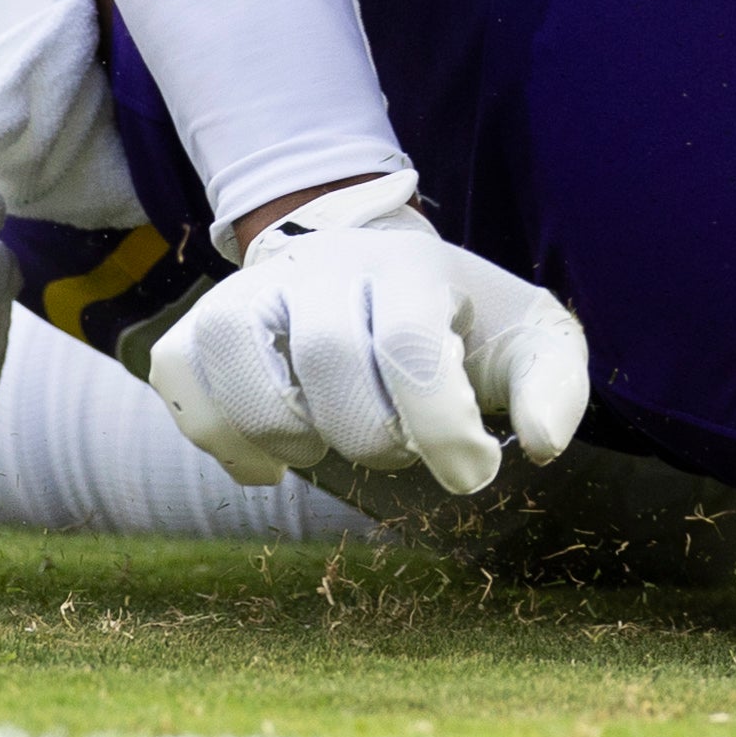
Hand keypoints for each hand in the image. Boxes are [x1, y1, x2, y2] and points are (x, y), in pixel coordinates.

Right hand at [147, 173, 589, 493]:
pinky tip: (268, 460)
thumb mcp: (529, 338)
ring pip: (235, 356)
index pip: (411, 348)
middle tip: (397, 445)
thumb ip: (554, 384)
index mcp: (410, 267)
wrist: (381, 268)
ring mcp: (255, 287)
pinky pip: (181, 374)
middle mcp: (324, 265)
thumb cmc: (463, 322)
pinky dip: (218, 434)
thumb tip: (543, 443)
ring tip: (324, 445)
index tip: (473, 471)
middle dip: (371, 435)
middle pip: (327, 360)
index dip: (441, 429)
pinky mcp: (204, 320)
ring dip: (284, 430)